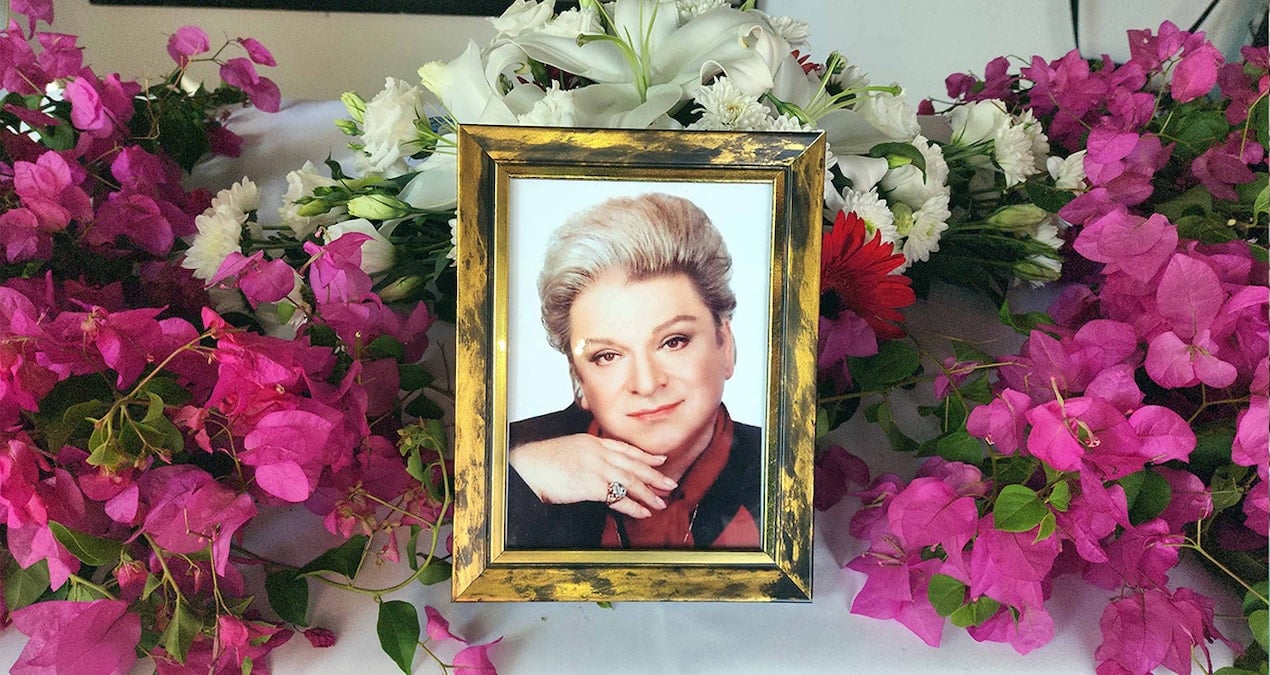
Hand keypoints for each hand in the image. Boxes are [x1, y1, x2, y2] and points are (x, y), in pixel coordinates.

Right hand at [509, 434, 677, 518]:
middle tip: (670, 484)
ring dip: (649, 494)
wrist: (528, 466)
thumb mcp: (569, 450)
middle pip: (633, 465)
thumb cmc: (542, 461)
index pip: (625, 449)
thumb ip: (587, 455)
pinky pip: (619, 497)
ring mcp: (597, 468)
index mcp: (593, 442)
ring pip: (631, 481)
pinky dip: (634, 506)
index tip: (660, 460)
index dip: (645, 456)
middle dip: (654, 475)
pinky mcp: (592, 485)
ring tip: (661, 502)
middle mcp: (598, 452)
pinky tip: (644, 512)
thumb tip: (597, 467)